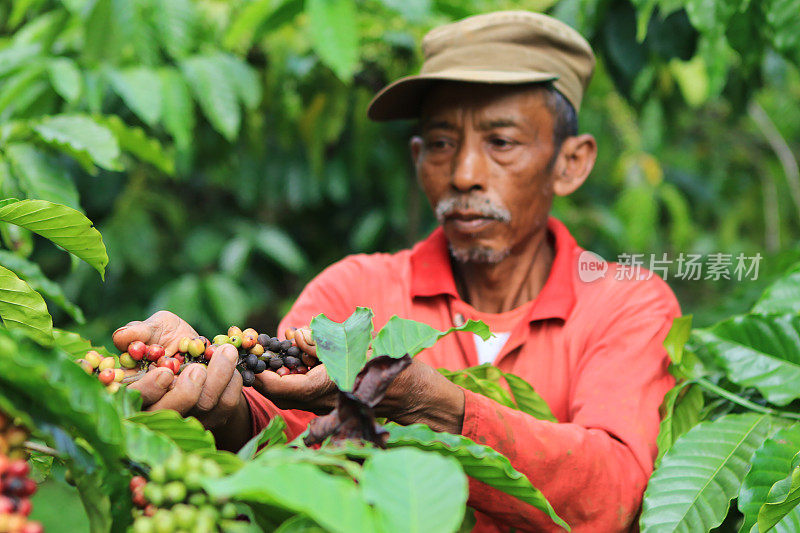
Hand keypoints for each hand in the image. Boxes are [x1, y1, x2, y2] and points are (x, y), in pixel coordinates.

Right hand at [112, 311, 250, 449]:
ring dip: (218, 378)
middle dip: (186, 392)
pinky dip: (233, 383)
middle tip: (198, 368)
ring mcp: (187, 416)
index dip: (148, 390)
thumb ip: (140, 331)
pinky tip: (232, 366)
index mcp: (135, 389)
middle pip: (169, 413)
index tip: (165, 372)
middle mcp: (159, 410)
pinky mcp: (212, 416)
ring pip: (202, 408)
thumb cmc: (168, 337)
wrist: (199, 349)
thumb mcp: (155, 328)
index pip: (135, 399)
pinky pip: (226, 405)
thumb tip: (125, 337)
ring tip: (226, 351)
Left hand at [255, 326, 464, 432]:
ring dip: (284, 371)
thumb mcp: (356, 345)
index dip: (260, 372)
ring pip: (292, 392)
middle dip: (269, 371)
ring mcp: (327, 406)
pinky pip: (307, 391)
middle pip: (280, 393)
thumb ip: (322, 342)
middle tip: (265, 347)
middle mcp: (320, 404)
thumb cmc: (390, 366)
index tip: (253, 354)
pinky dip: (300, 374)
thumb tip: (295, 336)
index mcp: (324, 390)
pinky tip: (307, 354)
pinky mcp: (334, 402)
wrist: (416, 393)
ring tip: (288, 345)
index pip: (278, 388)